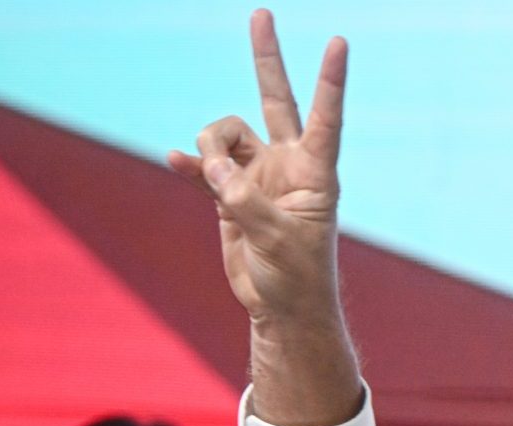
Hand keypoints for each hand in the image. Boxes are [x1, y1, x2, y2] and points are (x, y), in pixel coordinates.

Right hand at [166, 10, 347, 322]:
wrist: (280, 308)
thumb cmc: (296, 277)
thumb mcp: (275, 238)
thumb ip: (242, 198)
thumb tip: (206, 164)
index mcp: (315, 173)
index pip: (325, 117)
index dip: (330, 81)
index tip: (339, 42)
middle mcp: (287, 165)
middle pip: (275, 100)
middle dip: (267, 59)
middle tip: (261, 12)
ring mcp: (257, 176)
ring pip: (224, 136)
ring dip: (209, 148)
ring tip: (212, 181)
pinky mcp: (229, 195)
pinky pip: (203, 167)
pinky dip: (190, 165)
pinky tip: (174, 162)